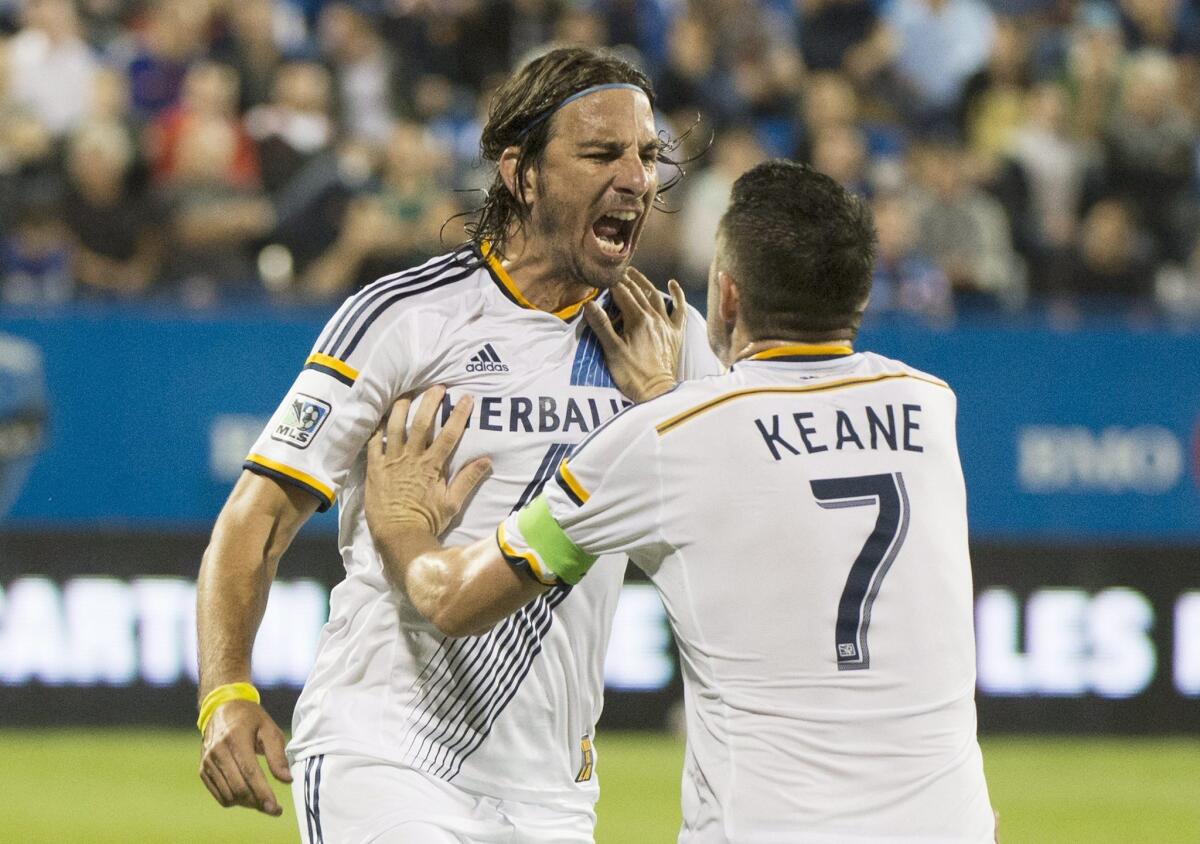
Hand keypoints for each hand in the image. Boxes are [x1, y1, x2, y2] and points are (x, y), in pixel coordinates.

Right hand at [199, 699, 290, 815]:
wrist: (223, 709)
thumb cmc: (252, 719)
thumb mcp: (269, 729)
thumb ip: (278, 755)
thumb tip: (287, 780)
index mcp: (236, 737)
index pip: (250, 773)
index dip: (263, 793)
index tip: (276, 808)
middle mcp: (218, 751)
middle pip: (238, 787)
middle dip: (258, 803)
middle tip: (274, 809)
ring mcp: (208, 761)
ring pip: (228, 795)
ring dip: (247, 803)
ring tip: (263, 801)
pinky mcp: (203, 769)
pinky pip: (219, 794)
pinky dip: (235, 800)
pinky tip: (249, 796)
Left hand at [364, 386, 491, 541]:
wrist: (398, 535)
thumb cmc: (427, 521)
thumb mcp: (452, 503)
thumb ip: (467, 480)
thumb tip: (486, 461)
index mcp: (432, 465)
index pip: (449, 434)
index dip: (458, 414)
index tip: (466, 398)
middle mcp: (411, 458)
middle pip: (422, 423)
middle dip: (430, 402)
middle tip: (437, 387)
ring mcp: (391, 461)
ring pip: (395, 427)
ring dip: (401, 408)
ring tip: (407, 395)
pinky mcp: (375, 468)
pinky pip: (373, 443)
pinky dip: (376, 429)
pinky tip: (380, 418)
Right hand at [584, 268, 686, 401]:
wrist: (657, 393)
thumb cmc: (632, 375)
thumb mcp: (612, 351)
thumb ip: (602, 325)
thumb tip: (589, 304)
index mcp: (638, 319)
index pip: (622, 294)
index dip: (611, 285)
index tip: (602, 278)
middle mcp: (654, 318)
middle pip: (639, 292)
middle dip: (626, 281)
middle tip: (616, 272)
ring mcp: (666, 325)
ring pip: (656, 296)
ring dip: (645, 283)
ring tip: (634, 274)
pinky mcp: (675, 335)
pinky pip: (679, 310)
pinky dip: (678, 296)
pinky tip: (673, 284)